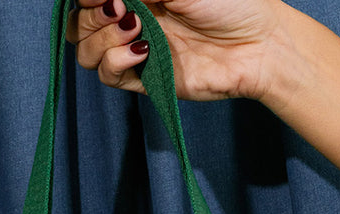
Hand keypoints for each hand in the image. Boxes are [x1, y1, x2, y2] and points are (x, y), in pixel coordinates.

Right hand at [66, 0, 287, 102]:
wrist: (259, 46)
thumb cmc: (231, 3)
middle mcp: (132, 19)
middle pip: (80, 24)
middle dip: (92, 14)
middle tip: (121, 7)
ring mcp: (137, 50)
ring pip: (88, 52)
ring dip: (102, 38)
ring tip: (136, 28)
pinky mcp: (147, 80)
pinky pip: (109, 77)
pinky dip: (116, 62)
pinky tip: (141, 50)